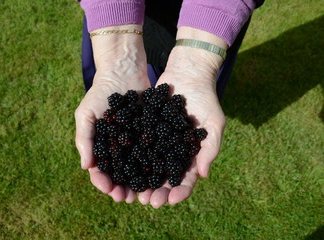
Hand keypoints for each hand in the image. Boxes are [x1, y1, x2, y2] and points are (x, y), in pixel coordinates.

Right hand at [75, 25, 150, 202]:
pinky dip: (155, 165)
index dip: (103, 182)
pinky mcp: (151, 134)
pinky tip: (160, 175)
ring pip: (138, 168)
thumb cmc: (100, 93)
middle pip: (120, 173)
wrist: (124, 72)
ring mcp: (135, 142)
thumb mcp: (86, 114)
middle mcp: (119, 147)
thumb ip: (84, 139)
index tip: (110, 190)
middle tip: (128, 198)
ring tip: (144, 194)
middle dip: (123, 187)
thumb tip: (85, 167)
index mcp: (102, 146)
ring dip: (140, 182)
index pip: (100, 169)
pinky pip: (153, 152)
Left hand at [138, 38, 225, 207]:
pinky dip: (131, 159)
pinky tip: (122, 169)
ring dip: (141, 181)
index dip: (179, 192)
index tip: (169, 201)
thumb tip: (203, 175)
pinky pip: (138, 147)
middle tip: (147, 201)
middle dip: (156, 191)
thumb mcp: (214, 123)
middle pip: (164, 177)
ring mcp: (159, 141)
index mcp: (191, 153)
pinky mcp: (146, 129)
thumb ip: (210, 148)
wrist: (188, 73)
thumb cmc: (206, 98)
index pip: (186, 178)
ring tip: (132, 192)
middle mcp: (173, 151)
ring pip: (149, 166)